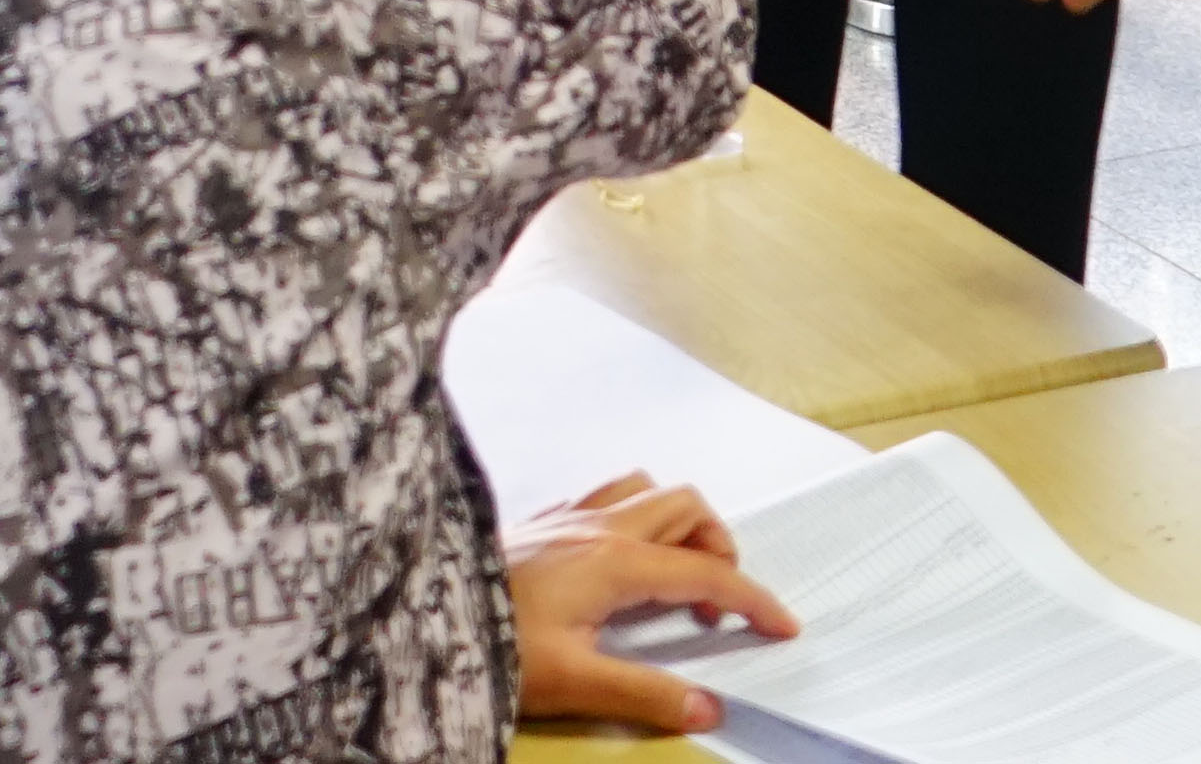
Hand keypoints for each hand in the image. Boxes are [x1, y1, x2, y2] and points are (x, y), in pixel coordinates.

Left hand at [503, 476, 795, 737]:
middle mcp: (596, 526)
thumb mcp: (574, 682)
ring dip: (676, 524)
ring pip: (645, 492)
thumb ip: (645, 694)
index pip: (707, 574)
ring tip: (674, 578)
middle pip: (685, 507)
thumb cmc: (493, 647)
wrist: (418, 621)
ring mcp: (566, 517)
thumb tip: (706, 708)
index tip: (782, 625)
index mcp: (615, 561)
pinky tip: (618, 564)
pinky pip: (606, 497)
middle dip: (718, 547)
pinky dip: (634, 519)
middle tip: (717, 604)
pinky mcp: (540, 523)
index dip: (753, 599)